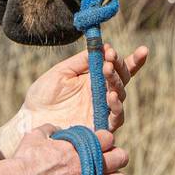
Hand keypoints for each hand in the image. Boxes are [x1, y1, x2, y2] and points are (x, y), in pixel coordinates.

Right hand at [12, 124, 128, 174]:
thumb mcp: (36, 135)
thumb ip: (51, 128)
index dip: (103, 141)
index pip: (109, 138)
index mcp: (81, 146)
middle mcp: (90, 165)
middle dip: (115, 158)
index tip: (96, 146)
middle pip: (121, 158)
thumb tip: (58, 129)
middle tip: (104, 163)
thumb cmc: (25, 159)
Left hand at [22, 43, 147, 133]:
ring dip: (116, 81)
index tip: (143, 50)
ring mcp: (101, 110)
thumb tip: (101, 48)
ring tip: (107, 71)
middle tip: (110, 56)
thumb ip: (81, 61)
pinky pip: (115, 117)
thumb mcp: (61, 72)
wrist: (31, 120)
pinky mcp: (99, 127)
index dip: (133, 60)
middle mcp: (101, 94)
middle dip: (119, 66)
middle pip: (122, 79)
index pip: (118, 68)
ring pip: (120, 95)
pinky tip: (110, 95)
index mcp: (94, 79)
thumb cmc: (43, 96)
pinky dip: (116, 106)